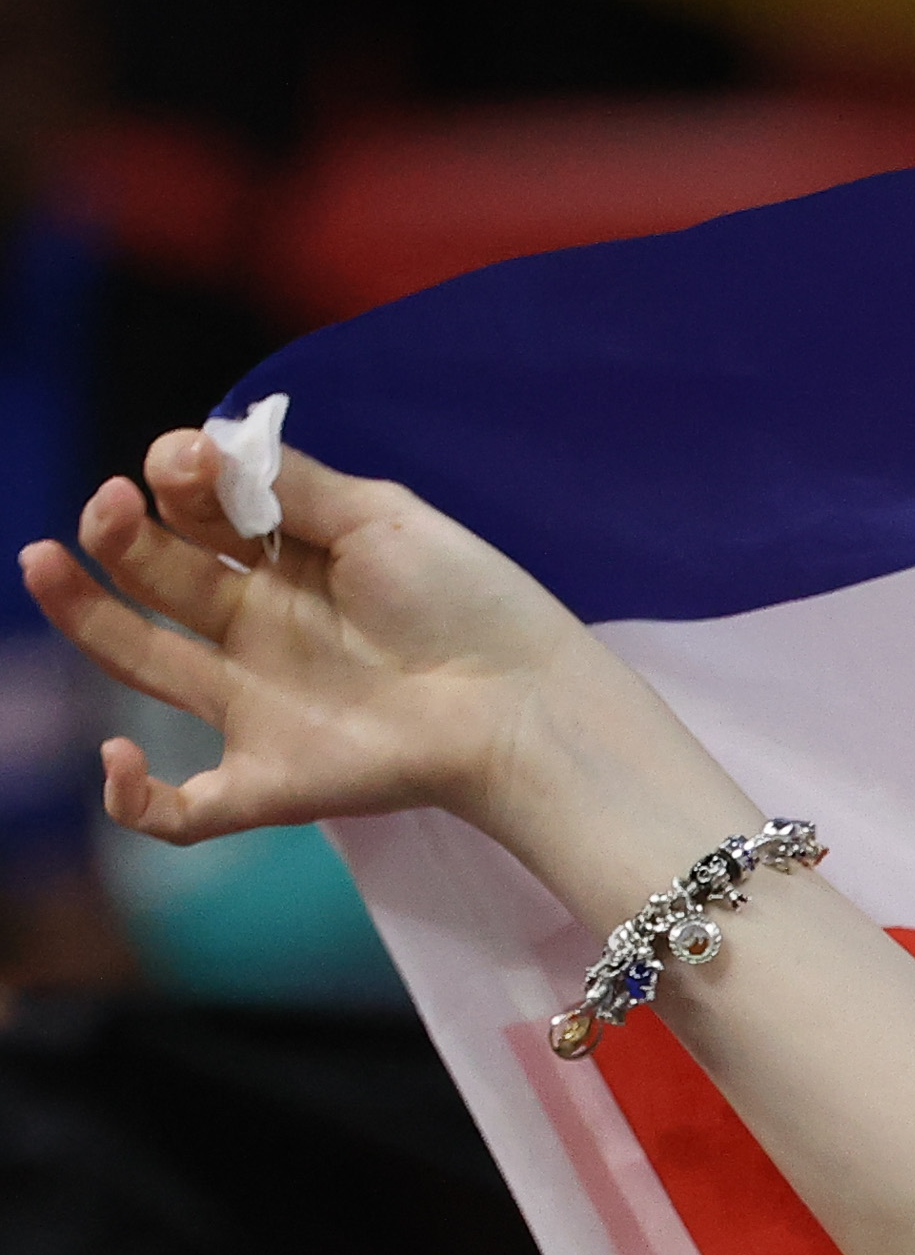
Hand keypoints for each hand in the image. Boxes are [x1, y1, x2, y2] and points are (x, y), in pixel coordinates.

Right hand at [18, 429, 604, 845]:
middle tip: (112, 506)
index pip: (197, 512)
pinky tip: (117, 757)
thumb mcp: (384, 520)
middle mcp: (260, 628)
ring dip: (82, 613)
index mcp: (288, 563)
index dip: (179, 481)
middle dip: (121, 533)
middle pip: (157, 574)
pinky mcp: (272, 782)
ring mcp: (258, 705)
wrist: (527, 706)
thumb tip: (204, 442)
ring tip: (44, 559)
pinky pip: (185, 812)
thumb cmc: (471, 605)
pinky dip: (136, 801)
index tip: (191, 466)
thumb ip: (293, 484)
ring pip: (141, 660)